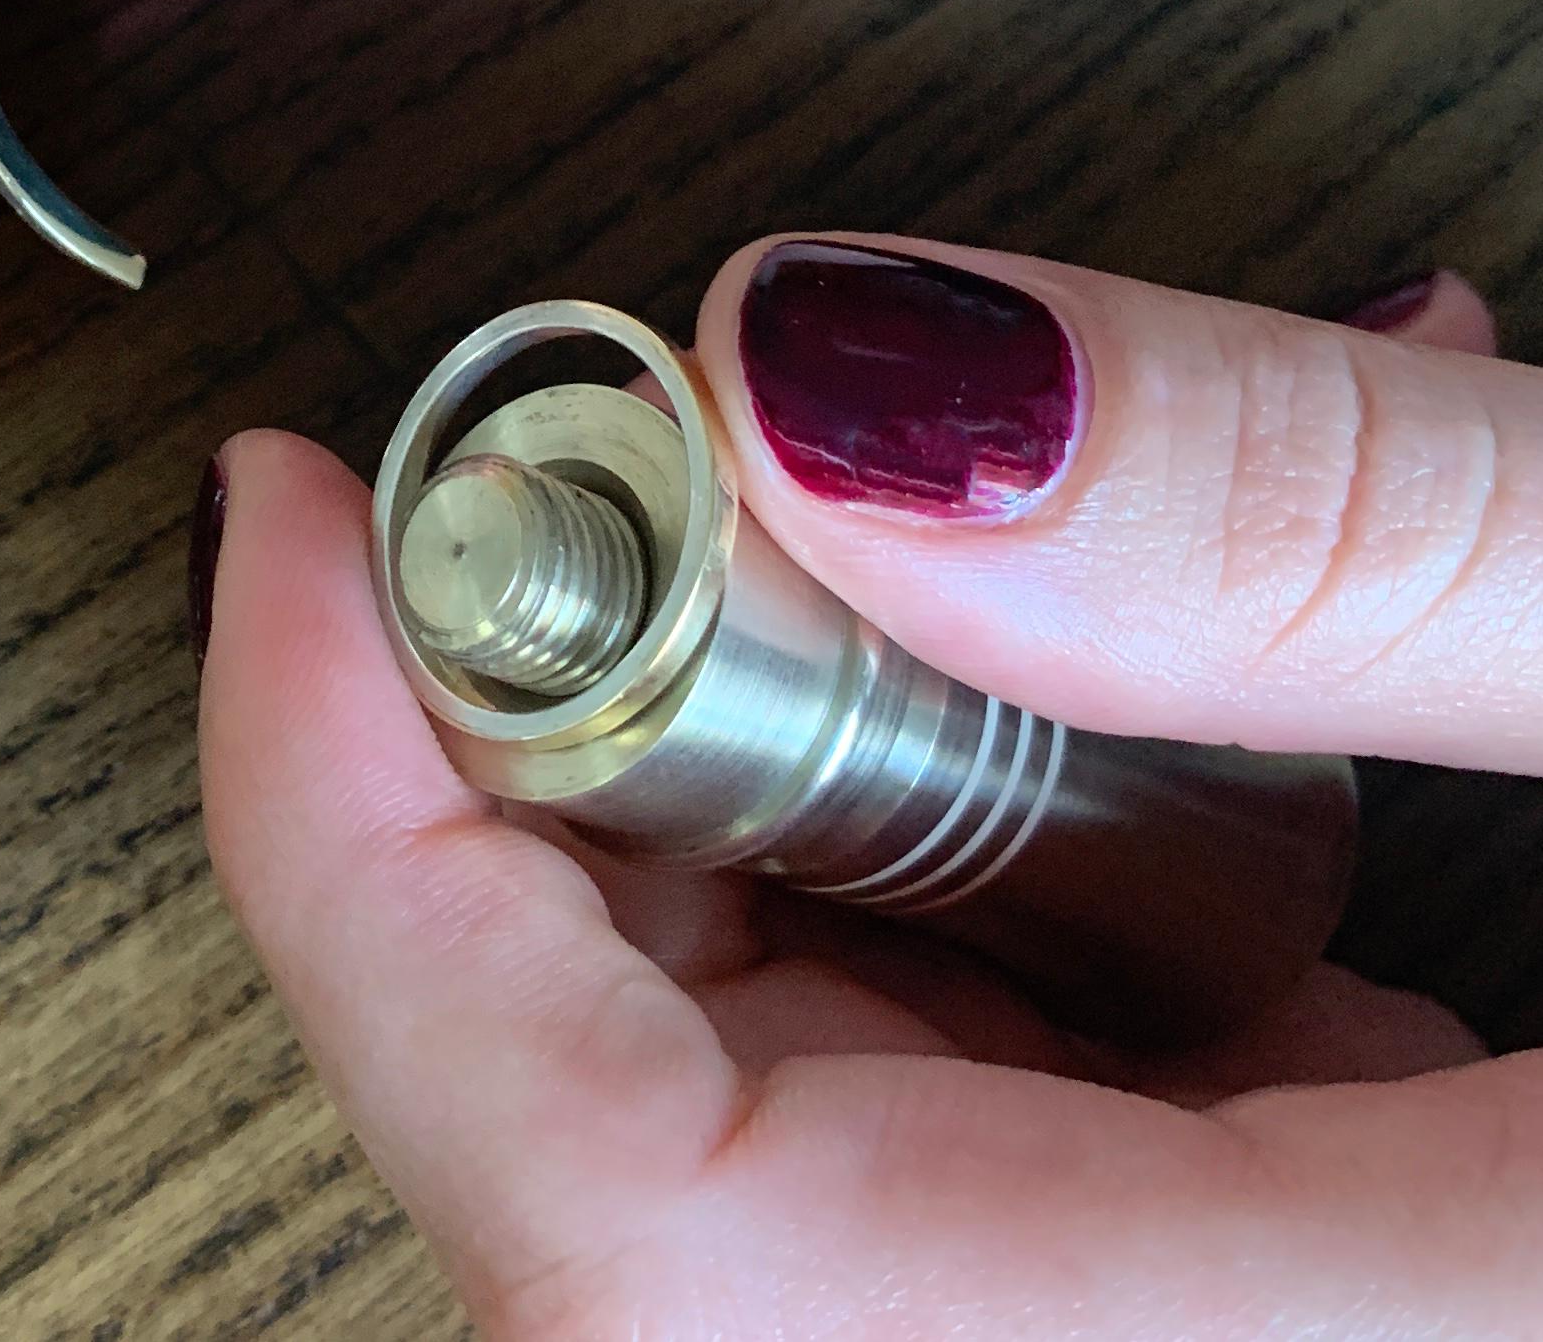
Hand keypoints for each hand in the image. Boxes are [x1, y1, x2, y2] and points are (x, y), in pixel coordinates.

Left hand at [197, 243, 1539, 1337]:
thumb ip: (1329, 545)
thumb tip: (821, 377)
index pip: (612, 1225)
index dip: (365, 845)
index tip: (295, 524)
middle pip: (632, 1128)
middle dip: (587, 735)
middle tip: (697, 470)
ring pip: (769, 1102)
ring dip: (786, 766)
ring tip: (990, 542)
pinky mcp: (1219, 1322)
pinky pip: (949, 1110)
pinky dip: (958, 859)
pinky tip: (1127, 686)